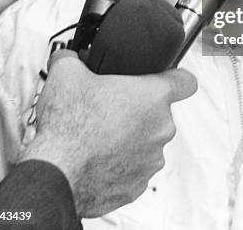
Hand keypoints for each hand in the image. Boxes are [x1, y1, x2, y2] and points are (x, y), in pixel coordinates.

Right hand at [19, 50, 196, 216]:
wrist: (56, 175)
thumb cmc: (68, 128)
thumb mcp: (66, 74)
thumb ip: (72, 58)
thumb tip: (68, 57)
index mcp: (153, 97)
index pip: (186, 81)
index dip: (176, 77)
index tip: (167, 79)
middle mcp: (160, 129)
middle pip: (159, 112)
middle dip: (137, 109)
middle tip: (110, 107)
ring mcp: (151, 160)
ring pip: (146, 142)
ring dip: (129, 137)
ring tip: (99, 134)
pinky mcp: (138, 186)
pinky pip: (134, 168)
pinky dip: (120, 164)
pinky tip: (97, 157)